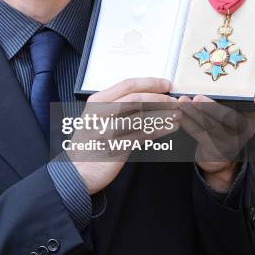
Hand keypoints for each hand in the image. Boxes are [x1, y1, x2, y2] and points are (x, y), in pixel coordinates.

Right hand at [68, 78, 178, 194]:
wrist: (77, 172)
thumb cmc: (89, 144)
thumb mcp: (96, 118)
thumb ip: (115, 106)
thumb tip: (146, 97)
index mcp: (97, 101)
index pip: (127, 85)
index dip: (150, 83)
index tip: (166, 84)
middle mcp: (101, 112)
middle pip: (137, 98)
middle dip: (160, 98)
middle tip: (175, 101)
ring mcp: (108, 129)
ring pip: (142, 116)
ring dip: (163, 114)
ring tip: (177, 114)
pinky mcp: (116, 147)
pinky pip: (143, 135)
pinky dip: (160, 130)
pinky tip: (170, 128)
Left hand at [178, 93, 254, 190]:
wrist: (218, 153)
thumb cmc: (223, 123)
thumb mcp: (231, 110)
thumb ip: (226, 98)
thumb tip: (204, 78)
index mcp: (250, 115)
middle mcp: (244, 129)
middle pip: (230, 118)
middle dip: (211, 107)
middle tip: (196, 98)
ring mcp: (231, 142)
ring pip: (212, 126)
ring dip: (194, 113)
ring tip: (182, 102)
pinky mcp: (216, 150)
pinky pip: (200, 135)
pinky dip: (188, 123)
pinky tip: (179, 114)